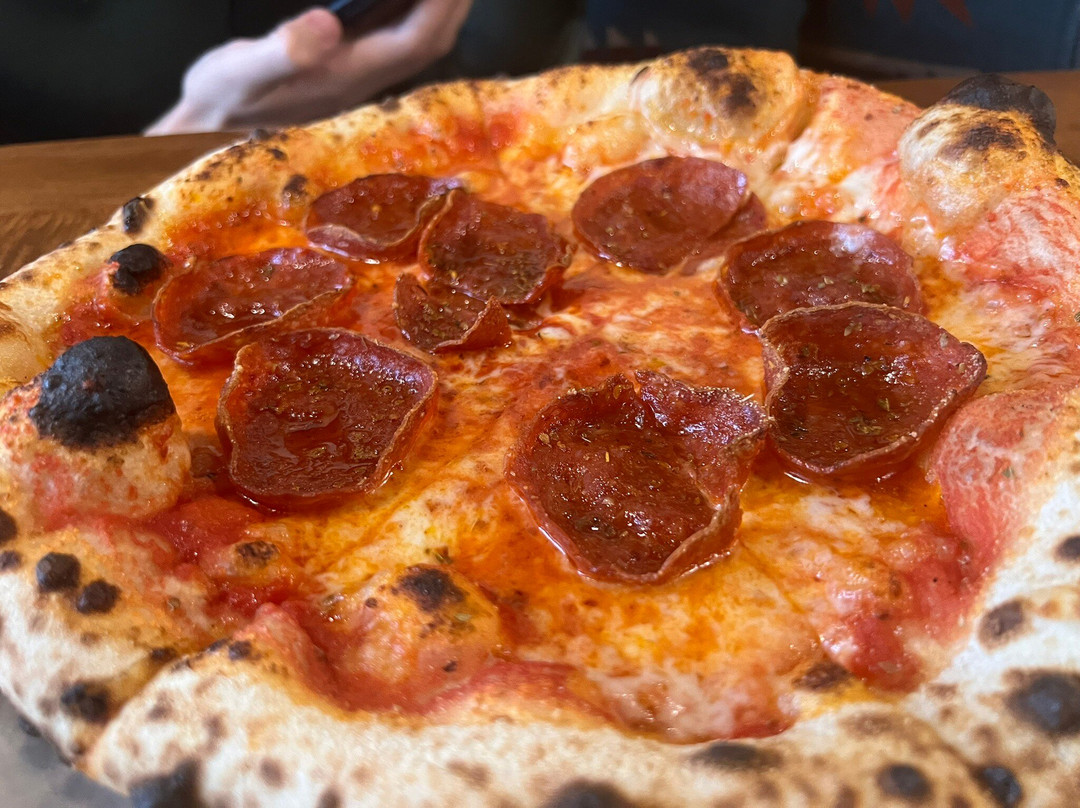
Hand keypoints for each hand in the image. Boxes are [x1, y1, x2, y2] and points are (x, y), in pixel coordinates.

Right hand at [146, 0, 473, 134]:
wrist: (211, 128)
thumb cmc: (224, 101)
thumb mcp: (240, 73)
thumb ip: (284, 52)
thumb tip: (328, 25)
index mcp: (349, 75)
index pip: (416, 40)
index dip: (441, 6)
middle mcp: (365, 78)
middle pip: (431, 41)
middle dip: (455, 5)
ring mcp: (360, 76)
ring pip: (420, 41)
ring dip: (442, 9)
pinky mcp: (348, 69)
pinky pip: (399, 37)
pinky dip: (416, 12)